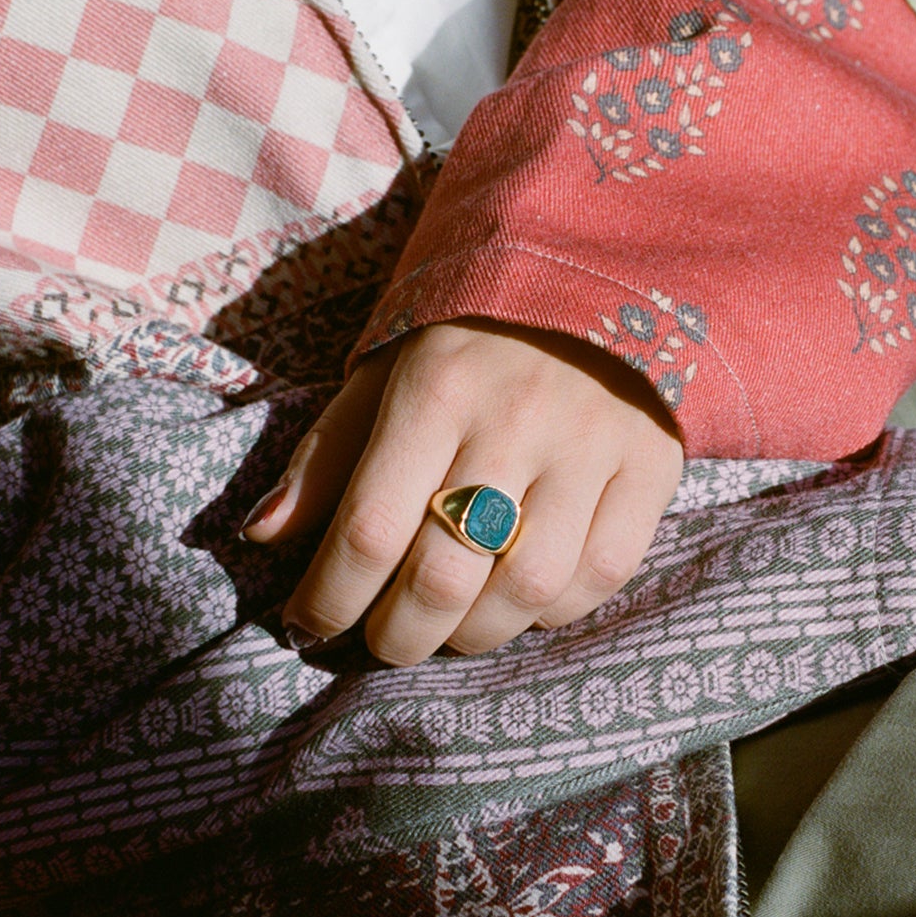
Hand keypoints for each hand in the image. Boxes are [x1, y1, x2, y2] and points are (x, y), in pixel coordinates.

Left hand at [244, 321, 684, 665]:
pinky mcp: (651, 467)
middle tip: (383, 642)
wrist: (599, 274)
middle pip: (443, 576)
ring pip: (525, 590)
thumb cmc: (471, 339)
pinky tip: (521, 598)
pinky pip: (599, 577)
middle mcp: (514, 419)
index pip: (368, 530)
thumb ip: (326, 456)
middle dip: (398, 635)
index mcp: (434, 388)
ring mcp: (591, 447)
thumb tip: (264, 537)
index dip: (330, 599)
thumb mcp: (386, 373)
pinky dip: (552, 610)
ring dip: (475, 634)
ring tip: (450, 628)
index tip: (310, 624)